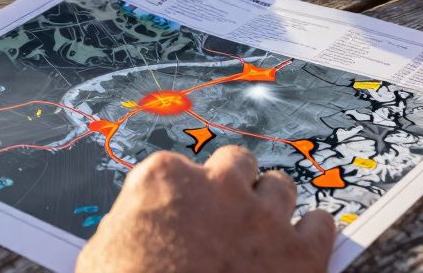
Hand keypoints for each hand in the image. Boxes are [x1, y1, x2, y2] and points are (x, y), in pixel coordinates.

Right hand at [76, 146, 335, 272]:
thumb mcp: (101, 257)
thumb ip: (126, 227)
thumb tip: (135, 230)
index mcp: (164, 179)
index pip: (182, 168)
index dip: (187, 196)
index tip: (187, 215)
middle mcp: (217, 186)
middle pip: (236, 166)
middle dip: (233, 189)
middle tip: (226, 219)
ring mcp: (262, 218)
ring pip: (281, 187)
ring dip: (272, 206)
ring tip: (264, 231)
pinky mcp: (300, 254)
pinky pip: (320, 226)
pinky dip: (313, 234)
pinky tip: (302, 246)